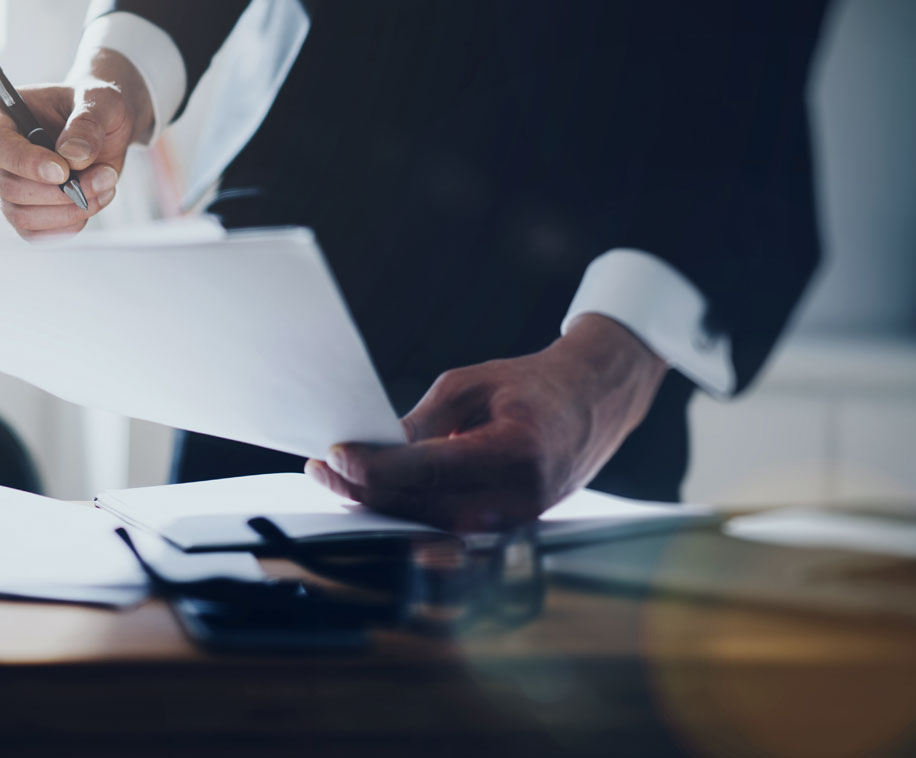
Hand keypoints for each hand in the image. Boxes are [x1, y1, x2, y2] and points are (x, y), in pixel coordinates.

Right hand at [0, 48, 152, 238]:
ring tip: (104, 185)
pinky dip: (66, 225)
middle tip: (104, 175)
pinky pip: (33, 233)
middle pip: (7, 187)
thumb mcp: (101, 101)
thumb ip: (88, 123)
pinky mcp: (20, 209)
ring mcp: (1, 184)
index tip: (63, 171)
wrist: (105, 127)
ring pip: (21, 215)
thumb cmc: (95, 106)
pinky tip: (92, 202)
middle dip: (59, 191)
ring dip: (69, 209)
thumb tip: (73, 156)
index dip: (26, 163)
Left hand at [308, 314, 668, 531]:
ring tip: (337, 479)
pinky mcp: (507, 530)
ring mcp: (516, 522)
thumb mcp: (471, 385)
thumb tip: (371, 451)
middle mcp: (520, 497)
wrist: (592, 404)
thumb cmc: (531, 386)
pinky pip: (445, 526)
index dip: (376, 469)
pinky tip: (374, 494)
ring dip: (379, 504)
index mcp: (517, 451)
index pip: (430, 470)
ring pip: (428, 523)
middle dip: (365, 489)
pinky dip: (406, 510)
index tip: (334, 457)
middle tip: (322, 468)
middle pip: (422, 505)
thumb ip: (422, 422)